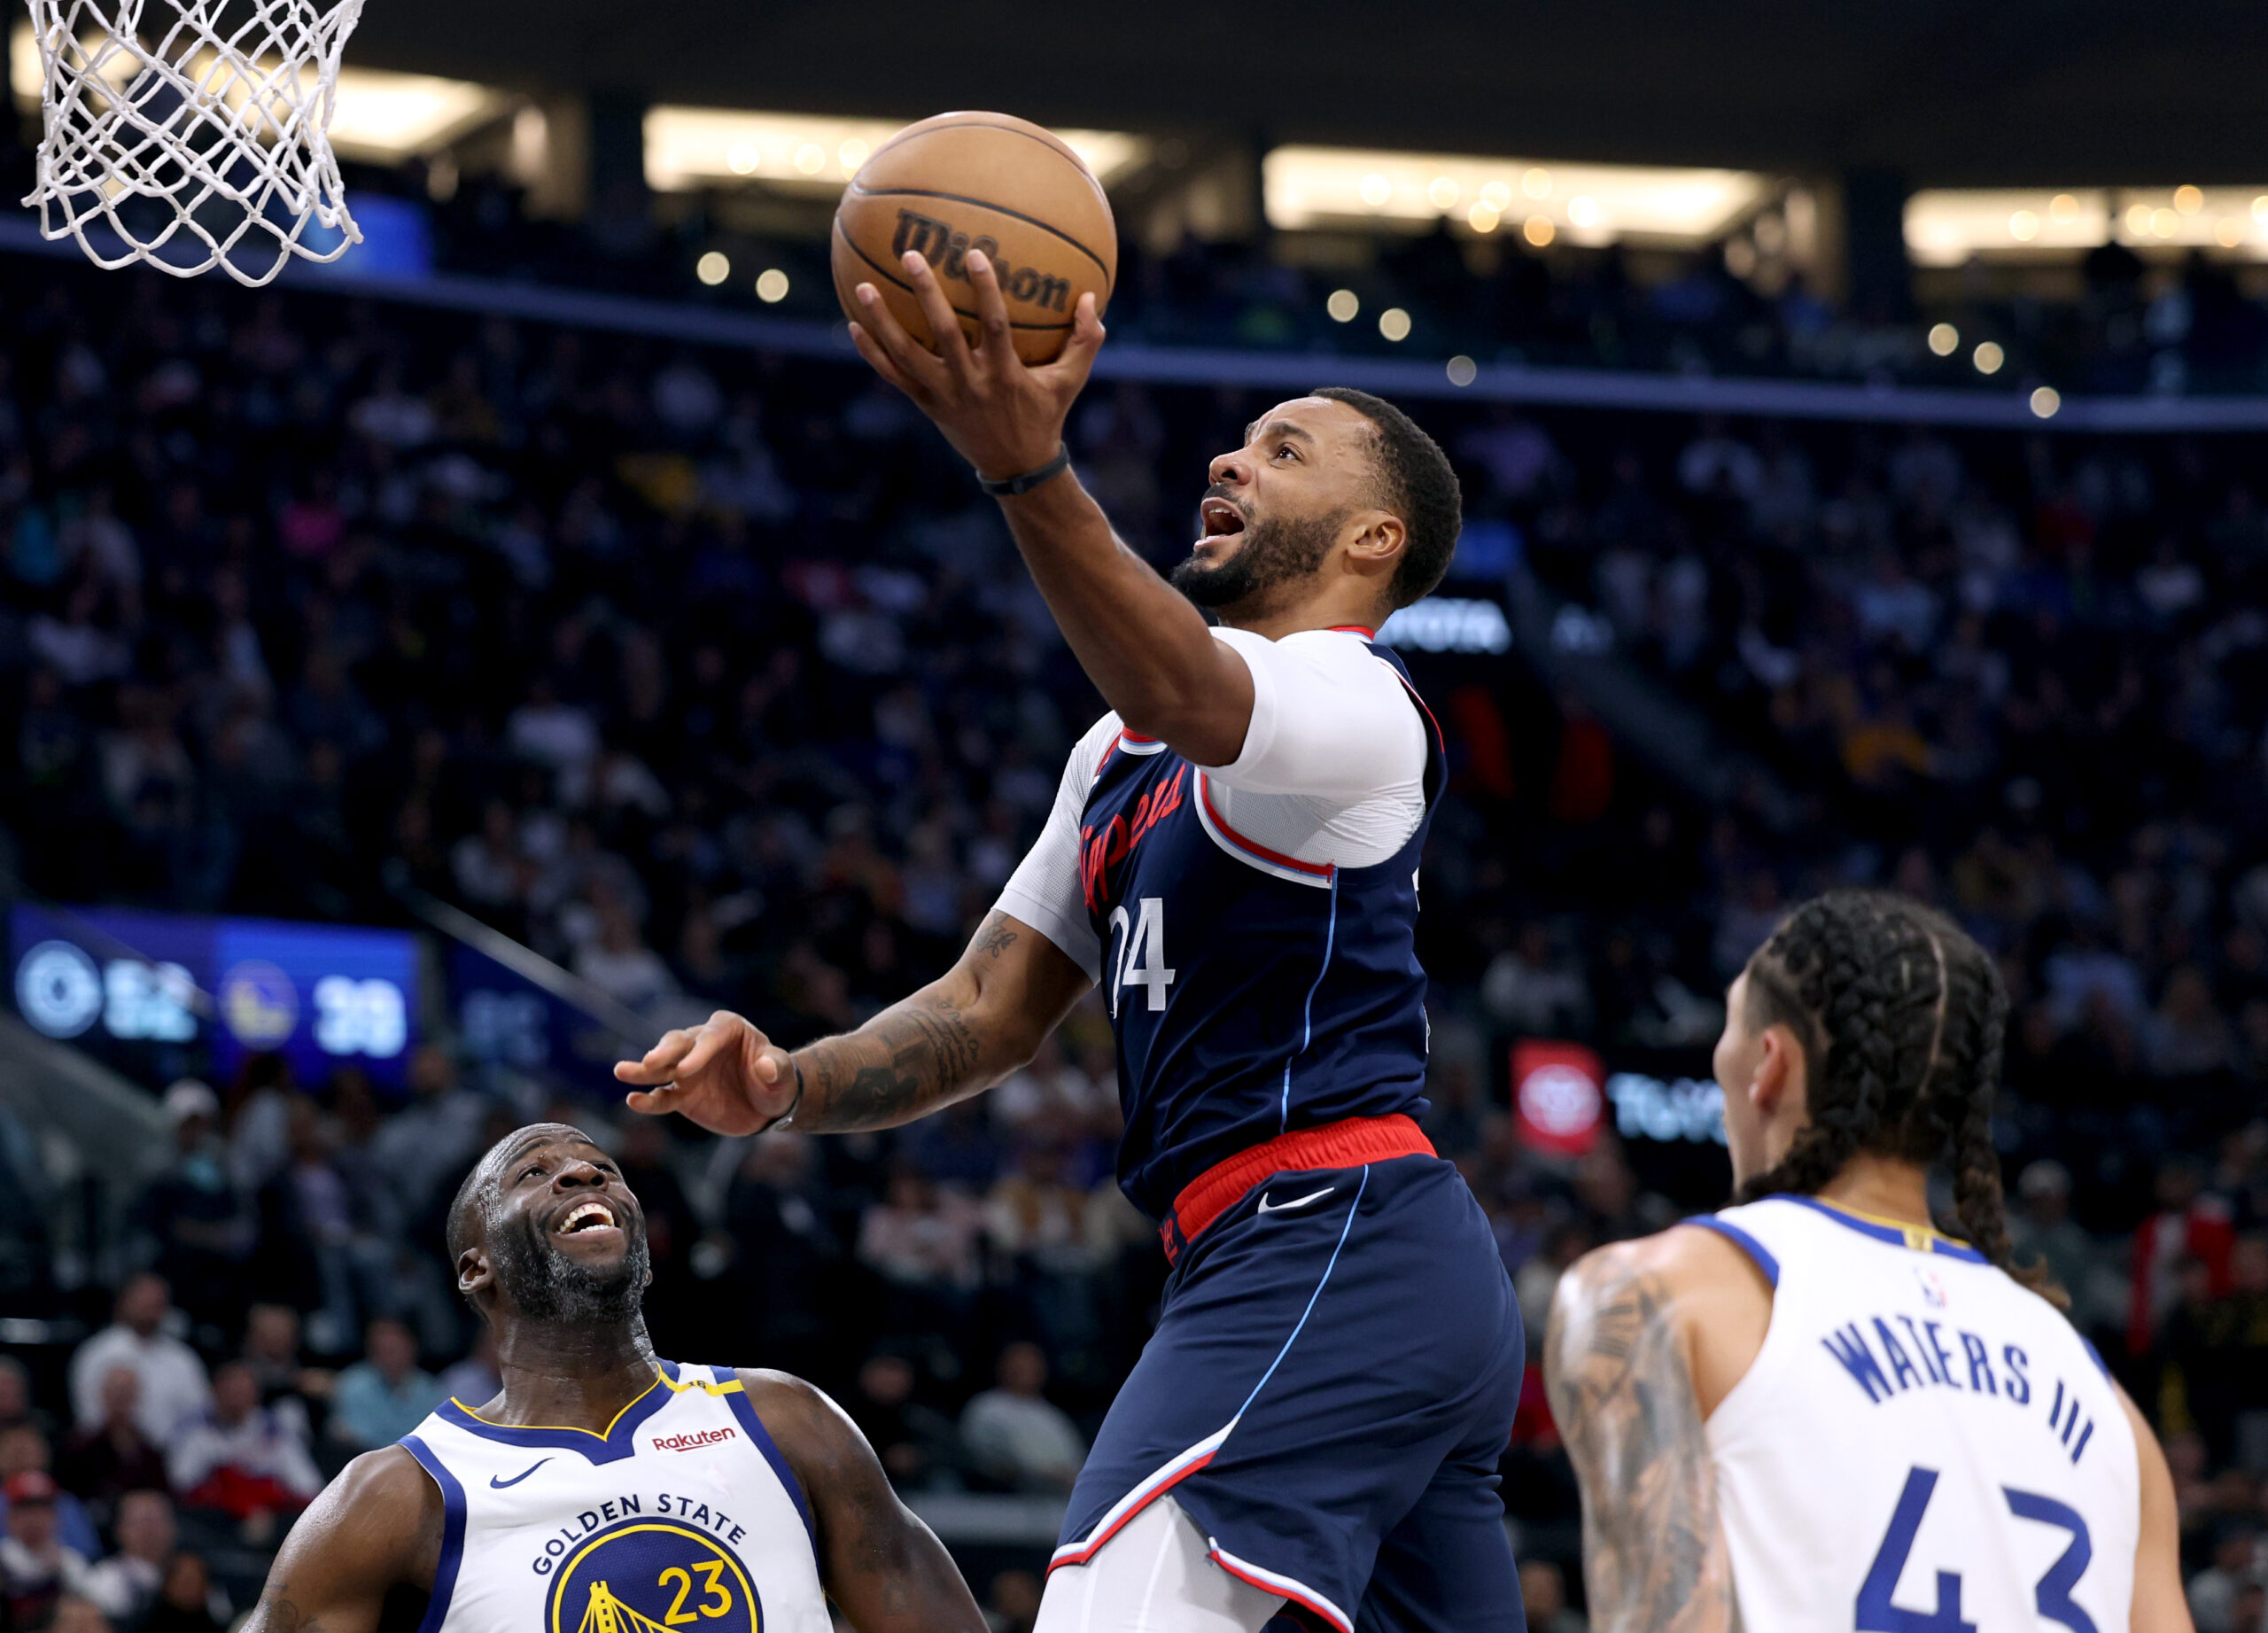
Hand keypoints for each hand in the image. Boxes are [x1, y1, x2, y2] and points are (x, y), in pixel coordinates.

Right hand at [614, 1010, 796, 1136]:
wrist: (767, 1106)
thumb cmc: (777, 1082)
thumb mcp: (783, 1076)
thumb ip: (778, 1068)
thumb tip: (767, 1065)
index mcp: (727, 1028)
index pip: (709, 1037)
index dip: (698, 1052)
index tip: (685, 1071)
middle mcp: (701, 1043)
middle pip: (678, 1043)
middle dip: (664, 1052)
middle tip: (651, 1062)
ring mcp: (687, 1068)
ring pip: (661, 1066)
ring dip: (643, 1069)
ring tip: (621, 1072)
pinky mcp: (681, 1094)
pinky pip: (662, 1096)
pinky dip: (649, 1100)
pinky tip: (634, 1101)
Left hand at [847, 248, 1104, 481]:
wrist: (1017, 467)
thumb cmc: (1045, 414)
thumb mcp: (1070, 381)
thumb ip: (1086, 340)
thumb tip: (1092, 298)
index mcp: (1004, 373)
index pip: (995, 324)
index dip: (984, 289)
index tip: (972, 253)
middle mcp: (970, 382)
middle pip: (943, 333)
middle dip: (926, 293)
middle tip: (910, 256)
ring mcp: (944, 395)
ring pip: (907, 355)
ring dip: (883, 321)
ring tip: (864, 287)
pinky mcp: (927, 406)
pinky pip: (894, 377)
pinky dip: (873, 354)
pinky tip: (853, 326)